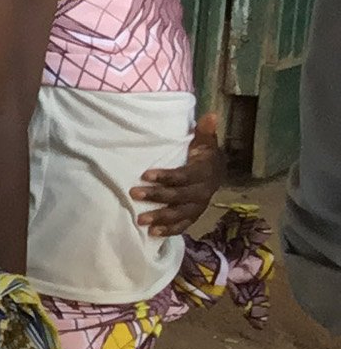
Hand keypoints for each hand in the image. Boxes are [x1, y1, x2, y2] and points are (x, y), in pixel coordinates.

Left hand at [132, 112, 225, 236]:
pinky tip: (153, 233)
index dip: (166, 177)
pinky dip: (170, 230)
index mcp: (206, 172)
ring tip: (140, 220)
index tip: (145, 175)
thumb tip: (210, 115)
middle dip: (157, 196)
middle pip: (180, 196)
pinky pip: (184, 225)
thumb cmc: (202, 154)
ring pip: (181, 213)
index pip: (185, 176)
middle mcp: (204, 191)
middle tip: (134, 193)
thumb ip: (204, 131)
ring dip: (161, 217)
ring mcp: (199, 205)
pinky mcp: (194, 215)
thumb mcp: (204, 141)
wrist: (216, 172)